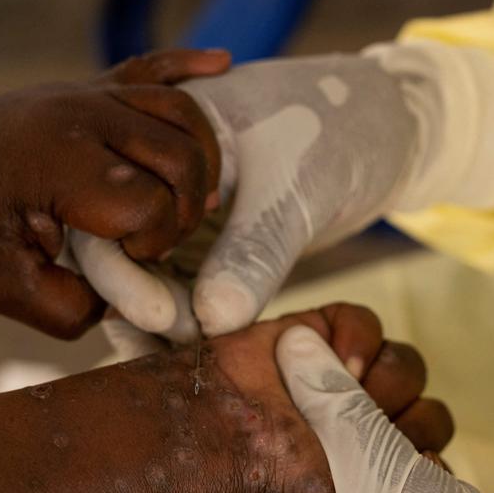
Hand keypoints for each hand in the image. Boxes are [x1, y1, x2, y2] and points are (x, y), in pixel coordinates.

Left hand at [0, 49, 229, 338]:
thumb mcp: (0, 286)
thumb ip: (69, 309)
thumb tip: (127, 299)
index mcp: (61, 162)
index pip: (149, 202)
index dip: (152, 243)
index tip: (124, 260)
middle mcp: (84, 117)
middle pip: (183, 156)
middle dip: (185, 210)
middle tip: (157, 239)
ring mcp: (92, 95)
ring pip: (184, 114)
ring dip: (203, 161)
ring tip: (194, 199)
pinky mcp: (95, 86)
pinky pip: (154, 66)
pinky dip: (191, 65)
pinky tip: (223, 64)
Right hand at [72, 53, 423, 338]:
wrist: (381, 129)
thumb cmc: (336, 131)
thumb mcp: (294, 188)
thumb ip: (254, 251)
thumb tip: (212, 320)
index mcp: (154, 136)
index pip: (112, 208)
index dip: (123, 269)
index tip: (160, 316)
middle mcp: (153, 174)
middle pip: (119, 247)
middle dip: (140, 303)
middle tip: (180, 346)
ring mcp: (178, 213)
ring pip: (150, 276)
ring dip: (164, 320)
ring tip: (187, 363)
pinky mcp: (207, 245)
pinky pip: (185, 287)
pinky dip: (191, 319)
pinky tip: (201, 355)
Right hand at [126, 303, 452, 492]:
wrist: (206, 434)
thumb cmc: (268, 481)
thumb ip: (396, 477)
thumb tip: (439, 464)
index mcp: (372, 478)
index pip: (434, 463)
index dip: (426, 458)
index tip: (407, 464)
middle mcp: (364, 430)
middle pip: (430, 415)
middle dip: (408, 421)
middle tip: (368, 431)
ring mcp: (344, 381)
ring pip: (406, 367)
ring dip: (386, 379)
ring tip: (349, 390)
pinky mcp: (322, 335)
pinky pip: (366, 324)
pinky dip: (358, 337)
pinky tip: (335, 357)